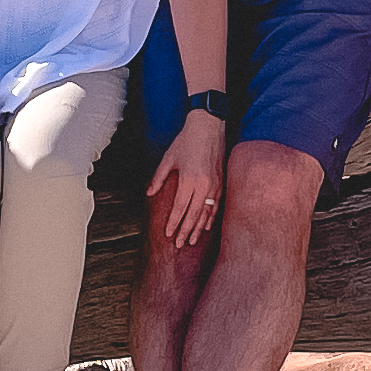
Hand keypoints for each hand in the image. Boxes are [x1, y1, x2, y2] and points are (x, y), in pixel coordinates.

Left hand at [148, 111, 228, 250]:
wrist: (209, 126)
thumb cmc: (187, 140)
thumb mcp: (169, 158)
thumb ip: (159, 178)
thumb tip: (149, 193)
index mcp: (189, 180)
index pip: (180, 208)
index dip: (173, 223)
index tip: (168, 234)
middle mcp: (203, 185)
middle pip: (193, 215)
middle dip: (185, 231)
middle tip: (179, 244)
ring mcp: (215, 185)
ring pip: (206, 213)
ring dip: (198, 228)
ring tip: (191, 240)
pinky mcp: (221, 182)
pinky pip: (216, 205)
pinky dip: (211, 218)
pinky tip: (206, 226)